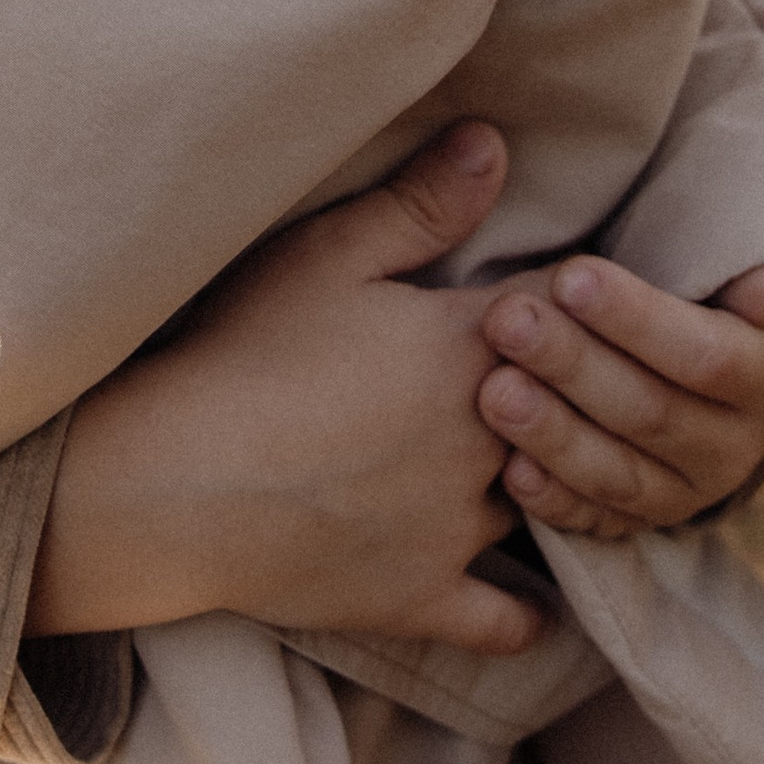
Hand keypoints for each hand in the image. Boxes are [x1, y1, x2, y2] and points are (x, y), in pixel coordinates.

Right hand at [29, 123, 542, 661]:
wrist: (178, 482)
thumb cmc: (245, 352)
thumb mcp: (325, 255)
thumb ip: (419, 203)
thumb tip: (496, 143)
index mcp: (468, 349)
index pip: (567, 309)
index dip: (580, 293)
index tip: (585, 288)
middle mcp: (488, 440)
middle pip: (576, 409)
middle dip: (579, 387)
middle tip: (574, 373)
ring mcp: (460, 528)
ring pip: (547, 503)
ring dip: (549, 481)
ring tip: (548, 463)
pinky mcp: (422, 596)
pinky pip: (504, 620)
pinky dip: (526, 613)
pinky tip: (535, 604)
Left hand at [476, 257, 763, 536]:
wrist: (703, 373)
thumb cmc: (702, 299)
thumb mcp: (731, 281)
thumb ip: (739, 281)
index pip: (707, 356)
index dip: (637, 320)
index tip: (568, 277)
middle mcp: (735, 448)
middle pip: (651, 413)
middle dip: (572, 365)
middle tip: (506, 321)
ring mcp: (687, 495)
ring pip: (619, 474)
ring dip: (552, 434)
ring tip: (492, 391)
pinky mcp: (639, 524)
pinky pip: (595, 522)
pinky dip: (552, 499)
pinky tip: (509, 470)